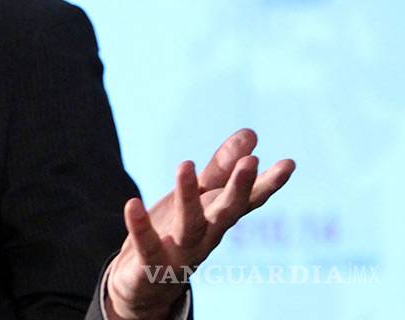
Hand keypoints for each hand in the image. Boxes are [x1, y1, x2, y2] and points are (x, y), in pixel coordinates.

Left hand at [104, 128, 294, 319]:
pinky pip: (147, 246)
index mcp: (218, 219)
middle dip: (239, 188)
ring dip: (187, 196)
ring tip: (184, 163)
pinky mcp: (152, 265)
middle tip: (252, 162)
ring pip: (189, 225)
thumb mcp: (199, 198)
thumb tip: (251, 134)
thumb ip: (221, 168)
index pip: (247, 200)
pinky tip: (132, 204)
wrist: (147, 287)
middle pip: (226, 212)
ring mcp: (181, 253)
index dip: (268, 184)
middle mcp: (206, 237)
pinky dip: (140, 227)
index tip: (289, 163)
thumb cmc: (178, 234)